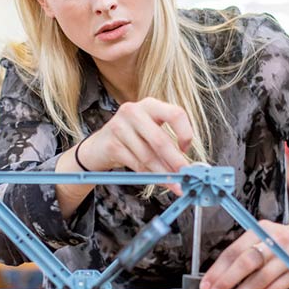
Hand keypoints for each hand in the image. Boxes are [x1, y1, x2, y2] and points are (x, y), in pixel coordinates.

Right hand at [77, 97, 193, 193]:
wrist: (100, 145)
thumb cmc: (131, 138)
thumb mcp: (150, 132)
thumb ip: (168, 143)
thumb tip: (187, 166)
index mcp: (150, 104)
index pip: (176, 114)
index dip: (185, 133)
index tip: (186, 149)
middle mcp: (134, 111)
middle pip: (161, 140)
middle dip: (175, 161)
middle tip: (185, 175)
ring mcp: (120, 127)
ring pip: (148, 156)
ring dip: (163, 173)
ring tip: (173, 183)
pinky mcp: (112, 144)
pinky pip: (136, 164)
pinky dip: (150, 176)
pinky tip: (157, 180)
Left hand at [201, 211, 288, 288]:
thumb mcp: (268, 235)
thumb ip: (248, 251)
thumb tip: (222, 276)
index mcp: (262, 229)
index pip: (235, 250)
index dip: (218, 269)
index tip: (207, 283)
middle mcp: (276, 241)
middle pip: (247, 262)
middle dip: (227, 281)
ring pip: (261, 279)